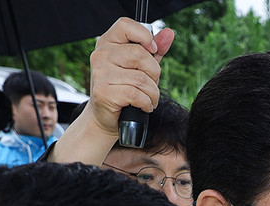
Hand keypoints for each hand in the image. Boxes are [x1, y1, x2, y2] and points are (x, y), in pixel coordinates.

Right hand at [87, 18, 174, 136]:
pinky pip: (136, 95)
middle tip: (151, 84)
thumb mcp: (141, 66)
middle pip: (140, 55)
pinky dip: (147, 103)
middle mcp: (101, 55)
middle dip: (154, 73)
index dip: (145, 36)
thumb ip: (155, 49)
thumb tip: (169, 33)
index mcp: (108, 43)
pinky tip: (144, 106)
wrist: (106, 117)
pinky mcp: (104, 92)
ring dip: (153, 93)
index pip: (126, 25)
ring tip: (149, 98)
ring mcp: (100, 73)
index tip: (152, 50)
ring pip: (141, 78)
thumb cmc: (125, 88)